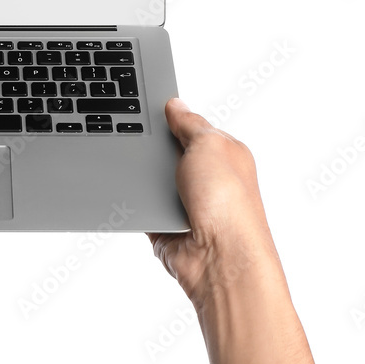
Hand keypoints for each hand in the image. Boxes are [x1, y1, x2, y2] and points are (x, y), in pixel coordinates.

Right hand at [147, 97, 278, 307]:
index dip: (173, 120)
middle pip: (169, 153)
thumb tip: (176, 104)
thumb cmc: (228, 204)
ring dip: (146, 178)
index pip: (193, 128)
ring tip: (142, 172)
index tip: (151, 110)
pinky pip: (141, 205)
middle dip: (156, 149)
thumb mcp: (209, 143)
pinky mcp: (166, 224)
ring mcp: (187, 203)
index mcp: (224, 154)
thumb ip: (189, 122)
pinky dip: (136, 202)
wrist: (219, 259)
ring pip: (153, 180)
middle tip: (141, 141)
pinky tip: (136, 196)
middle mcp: (208, 179)